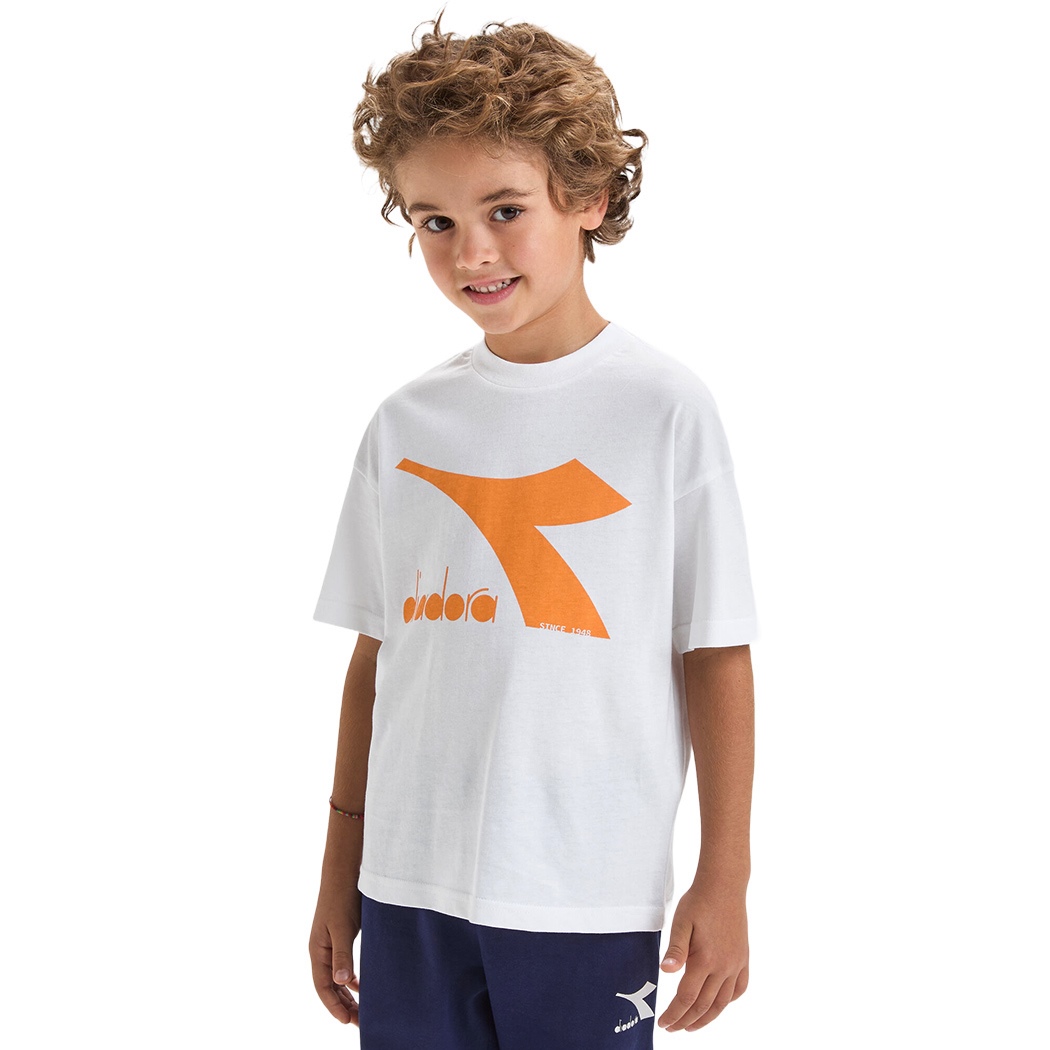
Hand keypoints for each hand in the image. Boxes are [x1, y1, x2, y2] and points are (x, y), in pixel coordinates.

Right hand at [309, 885, 362, 1024]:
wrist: (344, 871)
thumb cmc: (342, 897)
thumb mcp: (343, 927)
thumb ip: (342, 954)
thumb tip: (341, 981)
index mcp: (317, 950)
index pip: (322, 986)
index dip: (334, 1005)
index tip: (348, 1021)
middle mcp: (321, 950)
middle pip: (329, 986)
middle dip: (343, 1005)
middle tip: (360, 1022)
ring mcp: (331, 943)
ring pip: (337, 977)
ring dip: (347, 994)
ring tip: (362, 1010)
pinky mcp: (341, 936)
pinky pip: (343, 965)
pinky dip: (351, 978)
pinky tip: (361, 985)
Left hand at [657, 878, 748, 1032]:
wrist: (724, 885)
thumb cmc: (699, 901)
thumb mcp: (681, 921)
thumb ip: (675, 949)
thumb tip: (666, 971)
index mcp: (705, 960)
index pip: (687, 998)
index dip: (674, 1014)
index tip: (663, 1023)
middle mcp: (724, 966)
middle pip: (704, 1005)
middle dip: (687, 1020)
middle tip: (673, 1028)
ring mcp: (737, 963)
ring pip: (723, 1002)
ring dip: (707, 1017)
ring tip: (693, 1025)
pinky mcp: (744, 957)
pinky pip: (740, 988)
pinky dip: (729, 1001)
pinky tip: (720, 1004)